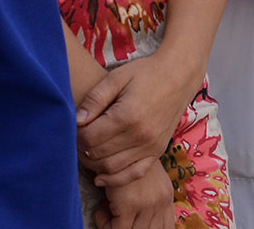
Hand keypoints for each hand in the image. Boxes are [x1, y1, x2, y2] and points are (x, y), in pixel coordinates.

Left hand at [77, 53, 200, 185]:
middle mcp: (140, 135)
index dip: (76, 135)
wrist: (178, 76)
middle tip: (77, 138)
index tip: (74, 127)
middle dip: (82, 149)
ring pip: (111, 167)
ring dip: (93, 163)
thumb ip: (95, 98)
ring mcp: (150, 146)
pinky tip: (100, 177)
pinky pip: (133, 174)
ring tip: (86, 151)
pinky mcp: (157, 152)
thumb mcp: (117, 77)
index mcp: (127, 115)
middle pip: (98, 154)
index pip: (90, 137)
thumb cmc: (146, 73)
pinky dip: (114, 179)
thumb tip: (76, 121)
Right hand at [91, 157, 173, 228]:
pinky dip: (105, 224)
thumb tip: (133, 219)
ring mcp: (147, 204)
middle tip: (115, 222)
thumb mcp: (144, 176)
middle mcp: (161, 202)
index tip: (132, 224)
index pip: (166, 226)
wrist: (118, 140)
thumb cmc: (127, 156)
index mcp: (166, 196)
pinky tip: (99, 212)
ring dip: (116, 227)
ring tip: (105, 216)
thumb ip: (146, 197)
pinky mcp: (129, 204)